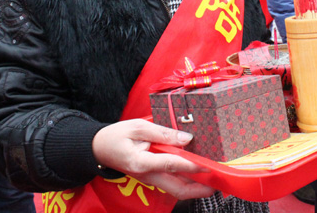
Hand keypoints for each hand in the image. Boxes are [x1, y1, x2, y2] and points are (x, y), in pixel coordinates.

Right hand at [92, 119, 214, 199]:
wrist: (99, 149)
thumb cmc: (117, 135)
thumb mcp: (138, 127)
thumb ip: (162, 132)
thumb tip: (186, 138)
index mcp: (141, 162)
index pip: (171, 164)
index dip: (190, 165)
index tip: (207, 165)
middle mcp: (148, 175)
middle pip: (177, 189)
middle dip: (199, 189)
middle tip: (218, 184)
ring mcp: (150, 179)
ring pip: (177, 189)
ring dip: (196, 188)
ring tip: (214, 182)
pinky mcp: (153, 177)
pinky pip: (173, 182)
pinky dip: (188, 181)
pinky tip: (199, 174)